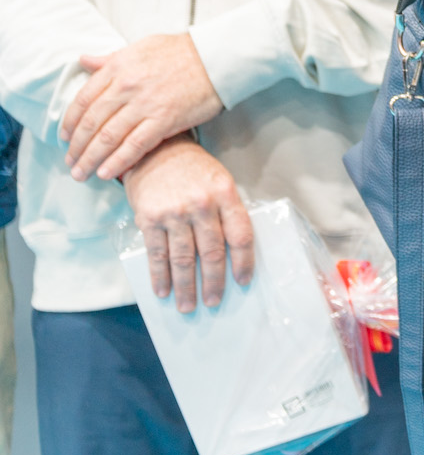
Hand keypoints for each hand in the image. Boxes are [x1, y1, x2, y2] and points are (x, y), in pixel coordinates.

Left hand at [62, 33, 224, 181]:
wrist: (217, 57)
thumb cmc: (182, 51)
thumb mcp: (140, 47)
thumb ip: (110, 58)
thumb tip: (84, 60)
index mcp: (117, 68)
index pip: (83, 100)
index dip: (70, 123)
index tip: (65, 138)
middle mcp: (126, 86)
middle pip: (92, 123)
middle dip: (77, 147)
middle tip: (71, 163)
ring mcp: (144, 104)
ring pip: (108, 138)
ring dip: (91, 159)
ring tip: (82, 173)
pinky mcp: (165, 120)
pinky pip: (135, 145)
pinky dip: (118, 161)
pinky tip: (107, 172)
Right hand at [122, 137, 254, 311]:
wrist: (155, 149)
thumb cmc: (194, 170)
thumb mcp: (220, 181)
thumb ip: (227, 212)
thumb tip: (233, 253)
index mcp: (226, 194)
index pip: (241, 234)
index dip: (244, 262)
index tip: (244, 282)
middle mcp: (201, 204)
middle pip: (211, 252)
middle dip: (214, 282)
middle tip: (214, 302)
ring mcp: (174, 212)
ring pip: (183, 258)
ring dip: (186, 286)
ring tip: (188, 306)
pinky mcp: (149, 218)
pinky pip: (156, 254)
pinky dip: (160, 276)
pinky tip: (163, 291)